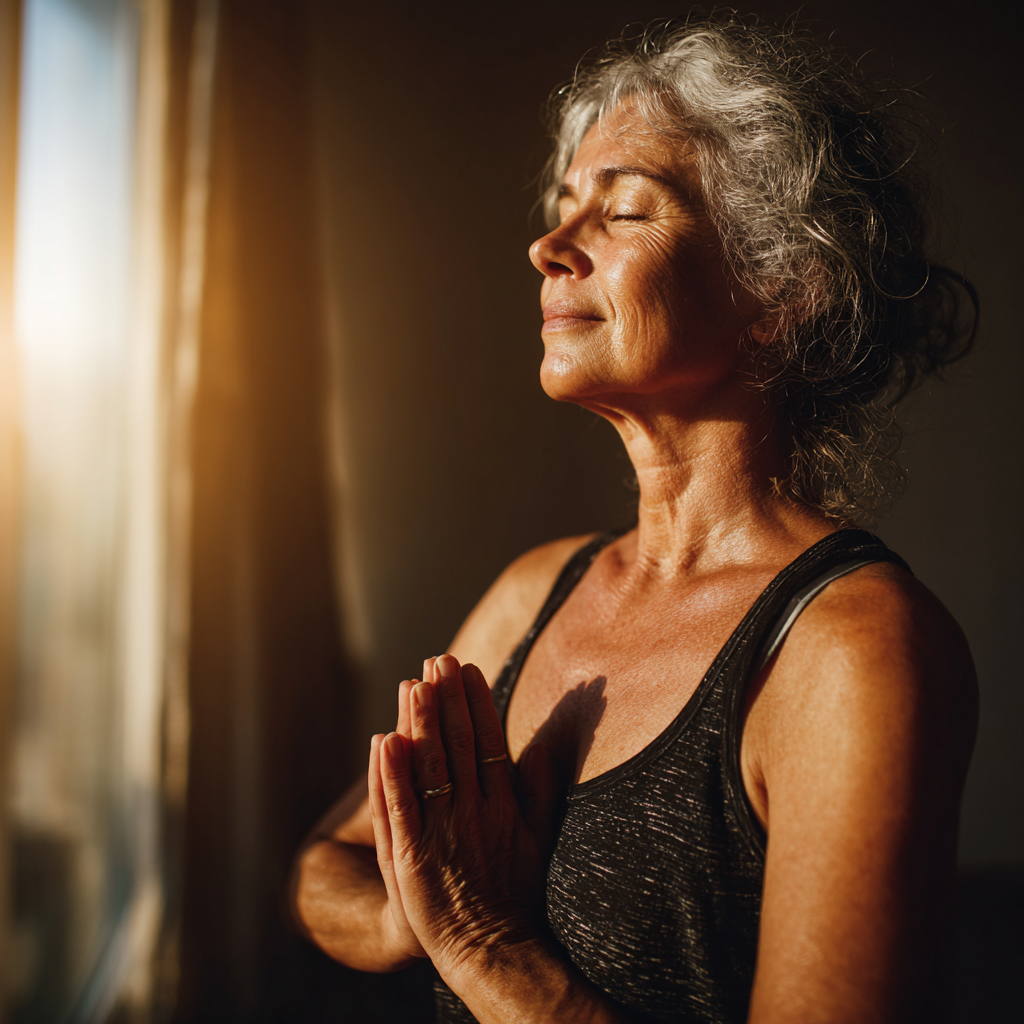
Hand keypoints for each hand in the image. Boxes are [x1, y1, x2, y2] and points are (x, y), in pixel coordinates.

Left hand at [368, 654, 555, 987]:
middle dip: (446, 699)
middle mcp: (473, 809)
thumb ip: (539, 786)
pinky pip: (400, 807)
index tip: (469, 669)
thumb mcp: (539, 834)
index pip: (488, 739)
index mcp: (502, 802)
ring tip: (412, 683)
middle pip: (457, 743)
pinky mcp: (412, 855)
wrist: (495, 947)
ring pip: (428, 766)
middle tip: (438, 659)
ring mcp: (442, 831)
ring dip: (419, 722)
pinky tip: (385, 740)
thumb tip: (544, 742)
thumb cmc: (518, 890)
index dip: (477, 702)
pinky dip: (391, 774)